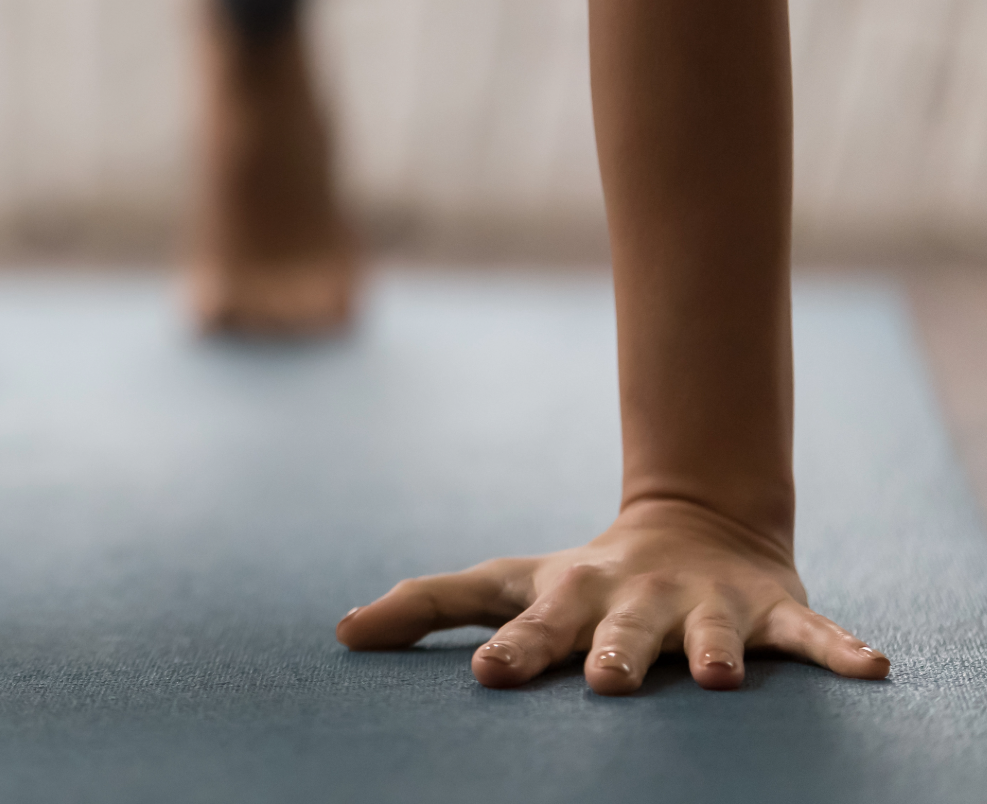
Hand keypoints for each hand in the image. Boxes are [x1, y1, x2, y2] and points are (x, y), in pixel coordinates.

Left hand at [335, 498, 889, 694]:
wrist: (693, 528)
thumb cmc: (579, 582)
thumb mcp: (507, 584)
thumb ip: (426, 606)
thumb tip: (338, 633)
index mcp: (569, 597)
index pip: (532, 626)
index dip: (513, 650)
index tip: (487, 674)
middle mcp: (636, 603)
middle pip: (621, 632)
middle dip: (613, 655)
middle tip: (604, 682)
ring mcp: (705, 608)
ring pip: (713, 637)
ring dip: (716, 655)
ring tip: (718, 681)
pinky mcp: (770, 613)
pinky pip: (811, 636)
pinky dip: (841, 650)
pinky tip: (872, 669)